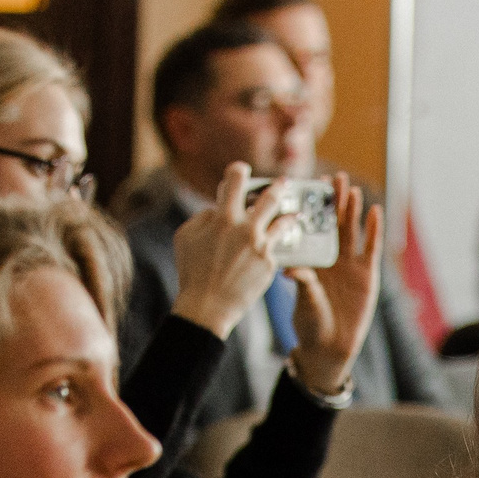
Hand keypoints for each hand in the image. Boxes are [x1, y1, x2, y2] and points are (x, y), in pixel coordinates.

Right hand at [168, 163, 287, 339]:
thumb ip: (203, 217)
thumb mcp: (185, 236)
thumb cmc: (192, 271)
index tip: (242, 171)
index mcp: (223, 218)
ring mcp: (261, 247)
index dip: (239, 171)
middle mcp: (246, 229)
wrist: (208, 306)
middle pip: (270, 198)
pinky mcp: (269, 265)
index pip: (236, 180)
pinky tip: (281, 244)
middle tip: (284, 183)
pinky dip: (276, 245)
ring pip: (283, 223)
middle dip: (278, 187)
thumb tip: (218, 209)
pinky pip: (276, 249)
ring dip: (289, 215)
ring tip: (293, 213)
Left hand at [286, 177, 382, 398]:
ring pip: (352, 231)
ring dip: (352, 209)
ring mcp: (351, 265)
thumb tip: (289, 268)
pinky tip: (374, 211)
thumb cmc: (310, 323)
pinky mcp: (367, 274)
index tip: (309, 185)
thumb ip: (302, 282)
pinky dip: (373, 230)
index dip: (313, 207)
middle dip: (334, 200)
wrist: (328, 347)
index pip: (313, 227)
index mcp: (312, 259)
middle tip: (333, 177)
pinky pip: (371, 248)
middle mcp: (332, 257)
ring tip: (350, 189)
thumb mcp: (302, 300)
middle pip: (335, 222)